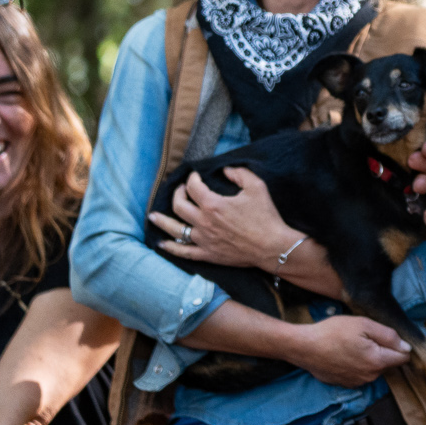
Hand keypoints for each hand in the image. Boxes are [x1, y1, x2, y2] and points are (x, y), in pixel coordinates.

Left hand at [150, 168, 298, 268]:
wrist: (273, 247)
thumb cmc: (266, 217)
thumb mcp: (257, 187)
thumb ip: (239, 173)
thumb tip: (225, 170)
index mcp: (213, 204)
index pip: (193, 187)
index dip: (192, 179)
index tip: (195, 176)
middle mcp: (203, 222)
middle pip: (179, 205)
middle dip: (177, 194)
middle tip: (180, 190)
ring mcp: (203, 240)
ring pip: (174, 229)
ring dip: (161, 220)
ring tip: (152, 216)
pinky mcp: (207, 254)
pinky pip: (183, 251)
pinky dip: (170, 247)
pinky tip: (162, 243)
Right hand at [288, 315, 411, 386]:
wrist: (304, 347)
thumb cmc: (333, 332)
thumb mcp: (364, 325)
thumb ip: (389, 336)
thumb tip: (406, 347)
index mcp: (378, 362)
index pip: (403, 357)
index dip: (401, 345)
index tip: (390, 336)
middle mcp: (370, 377)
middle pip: (389, 363)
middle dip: (384, 350)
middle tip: (367, 336)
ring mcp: (357, 382)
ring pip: (374, 369)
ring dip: (370, 358)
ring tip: (354, 344)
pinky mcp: (345, 384)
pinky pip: (360, 373)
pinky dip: (358, 364)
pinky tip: (345, 354)